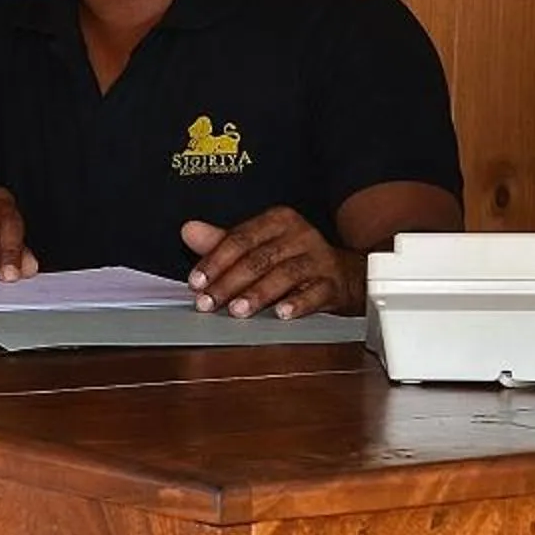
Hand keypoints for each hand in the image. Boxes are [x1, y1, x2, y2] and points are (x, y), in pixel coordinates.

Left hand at [182, 211, 355, 318]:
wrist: (345, 274)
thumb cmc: (293, 258)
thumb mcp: (257, 246)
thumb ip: (222, 241)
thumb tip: (188, 230)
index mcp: (277, 221)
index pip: (240, 239)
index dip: (215, 261)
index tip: (196, 282)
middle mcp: (299, 235)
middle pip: (259, 259)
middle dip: (229, 283)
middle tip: (209, 302)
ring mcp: (319, 259)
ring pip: (285, 275)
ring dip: (258, 294)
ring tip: (238, 310)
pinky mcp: (334, 283)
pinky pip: (315, 293)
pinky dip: (297, 304)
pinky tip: (281, 314)